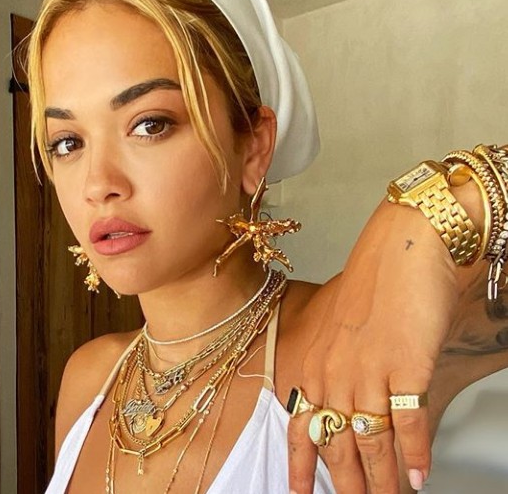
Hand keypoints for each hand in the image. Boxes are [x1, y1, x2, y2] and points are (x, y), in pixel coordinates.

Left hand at [286, 191, 481, 493]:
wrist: (400, 252)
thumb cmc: (367, 286)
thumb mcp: (334, 330)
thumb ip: (332, 370)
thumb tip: (344, 408)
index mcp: (312, 367)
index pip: (301, 431)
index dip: (301, 470)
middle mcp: (333, 377)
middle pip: (338, 449)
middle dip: (348, 486)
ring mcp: (367, 376)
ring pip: (372, 446)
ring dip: (383, 483)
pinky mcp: (404, 370)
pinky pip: (410, 426)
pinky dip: (416, 455)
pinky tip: (421, 477)